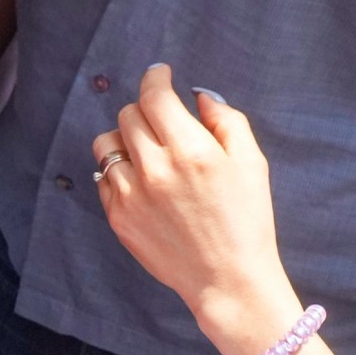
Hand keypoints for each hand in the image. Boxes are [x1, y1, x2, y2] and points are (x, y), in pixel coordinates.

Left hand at [92, 65, 301, 354]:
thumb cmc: (247, 220)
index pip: (155, 96)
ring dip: (126, 139)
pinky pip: (103, 177)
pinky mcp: (117, 217)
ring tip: (148, 152)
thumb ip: (226, 120)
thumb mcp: (252, 163)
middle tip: (164, 123)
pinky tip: (143, 182)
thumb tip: (198, 96)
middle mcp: (155, 169)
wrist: (228, 280)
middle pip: (129, 114)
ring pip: (107, 143)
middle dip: (147, 111)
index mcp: (191, 151)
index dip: (156, 78)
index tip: (160, 74)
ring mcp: (131, 194)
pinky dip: (119, 171)